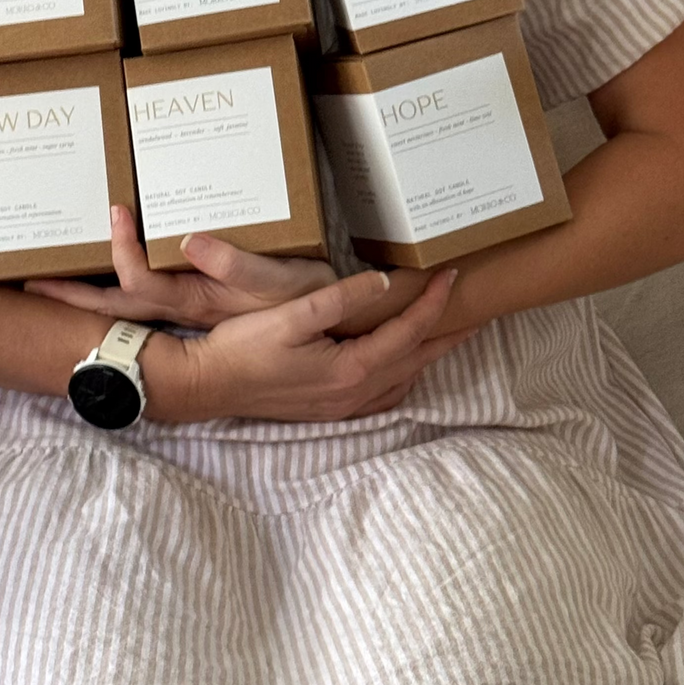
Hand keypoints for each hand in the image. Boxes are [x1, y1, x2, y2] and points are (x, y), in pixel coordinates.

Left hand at [26, 203, 335, 328]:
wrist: (328, 323)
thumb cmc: (303, 299)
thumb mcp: (277, 281)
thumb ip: (237, 266)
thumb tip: (190, 241)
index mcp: (195, 301)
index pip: (138, 285)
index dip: (119, 253)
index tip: (114, 211)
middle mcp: (182, 307)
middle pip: (113, 306)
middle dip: (70, 294)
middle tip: (28, 278)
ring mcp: (186, 304)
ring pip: (124, 304)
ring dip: (86, 292)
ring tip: (52, 271)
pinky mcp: (197, 296)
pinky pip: (145, 292)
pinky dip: (118, 283)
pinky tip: (105, 265)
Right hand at [158, 264, 474, 422]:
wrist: (208, 385)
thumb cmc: (244, 347)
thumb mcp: (289, 315)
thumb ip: (338, 300)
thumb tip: (382, 284)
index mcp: (351, 369)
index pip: (407, 332)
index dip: (433, 304)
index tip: (451, 276)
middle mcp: (354, 393)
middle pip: (417, 361)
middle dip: (447, 333)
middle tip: (476, 310)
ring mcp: (342, 406)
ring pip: (404, 379)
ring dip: (428, 354)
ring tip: (446, 331)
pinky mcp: (328, 408)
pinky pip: (385, 393)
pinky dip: (404, 373)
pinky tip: (399, 363)